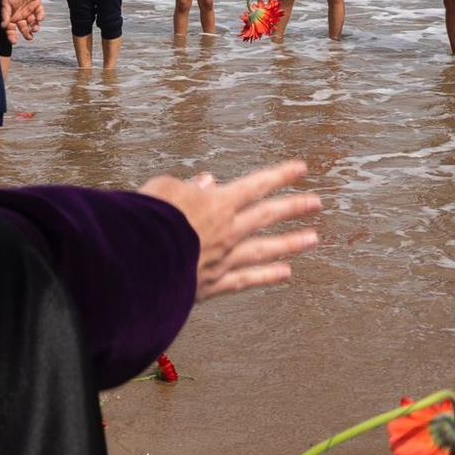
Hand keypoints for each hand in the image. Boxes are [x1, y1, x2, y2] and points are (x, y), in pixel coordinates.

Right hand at [1, 0, 43, 41]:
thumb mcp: (5, 3)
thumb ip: (6, 15)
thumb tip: (3, 26)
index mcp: (12, 17)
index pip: (11, 29)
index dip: (12, 36)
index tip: (14, 41)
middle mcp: (21, 16)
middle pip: (24, 28)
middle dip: (27, 33)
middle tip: (29, 37)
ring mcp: (29, 11)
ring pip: (33, 22)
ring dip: (34, 26)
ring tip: (35, 29)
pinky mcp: (37, 5)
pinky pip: (40, 13)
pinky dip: (40, 16)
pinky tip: (39, 18)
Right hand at [139, 160, 320, 301]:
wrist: (137, 263)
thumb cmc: (145, 221)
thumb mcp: (162, 188)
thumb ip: (187, 185)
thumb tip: (206, 181)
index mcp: (215, 203)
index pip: (255, 185)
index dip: (280, 175)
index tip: (301, 170)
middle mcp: (226, 231)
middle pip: (267, 216)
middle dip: (294, 207)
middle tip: (316, 203)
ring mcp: (222, 259)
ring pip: (264, 250)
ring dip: (290, 243)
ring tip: (313, 239)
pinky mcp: (211, 285)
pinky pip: (245, 280)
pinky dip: (265, 277)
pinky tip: (285, 274)